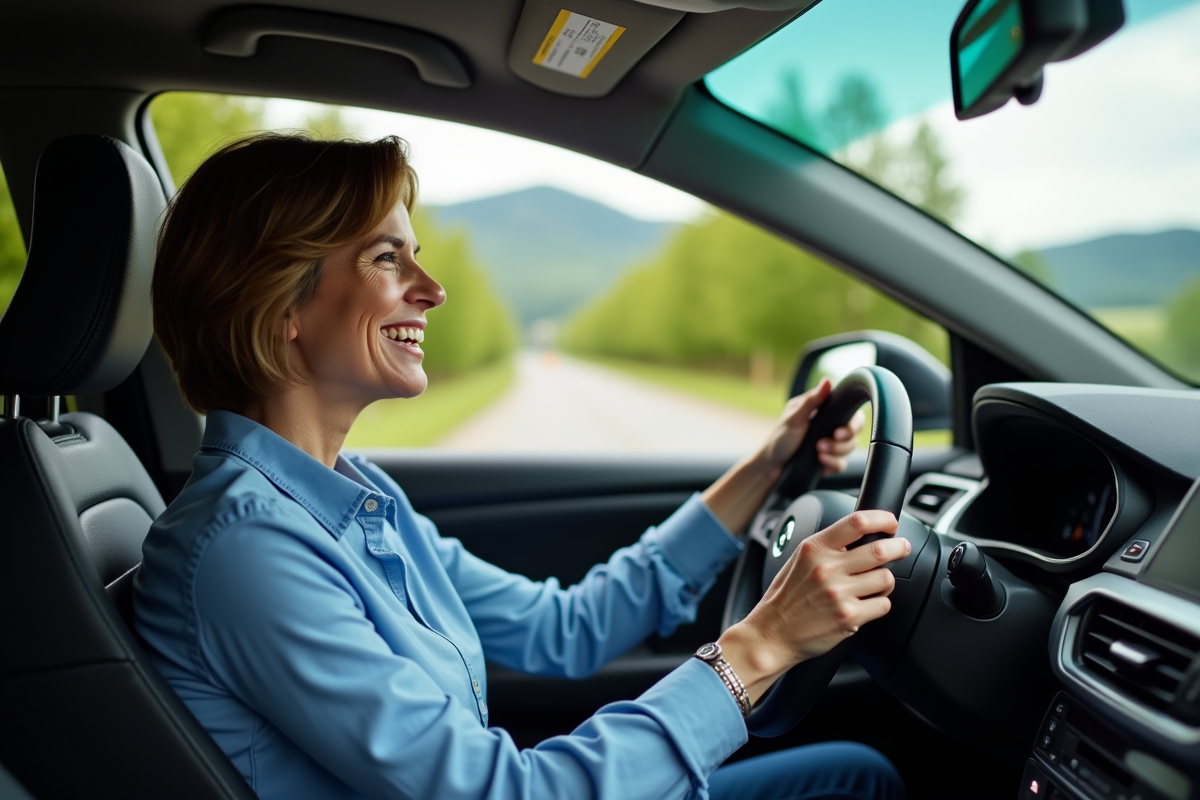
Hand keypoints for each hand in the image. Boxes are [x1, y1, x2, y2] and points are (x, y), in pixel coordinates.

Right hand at [717, 510, 907, 702]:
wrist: (772, 633)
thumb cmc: (785, 597)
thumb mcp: (799, 560)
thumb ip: (827, 546)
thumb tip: (862, 534)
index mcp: (814, 548)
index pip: (857, 523)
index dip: (882, 519)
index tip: (891, 523)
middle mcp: (827, 568)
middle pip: (880, 549)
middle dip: (899, 547)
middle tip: (901, 548)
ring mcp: (839, 593)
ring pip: (886, 578)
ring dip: (885, 581)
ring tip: (874, 584)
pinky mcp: (849, 617)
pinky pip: (883, 604)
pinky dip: (879, 604)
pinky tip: (865, 604)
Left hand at [759, 378, 864, 474]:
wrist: (771, 466)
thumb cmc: (779, 438)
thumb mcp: (794, 418)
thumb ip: (812, 401)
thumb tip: (827, 381)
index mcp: (824, 411)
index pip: (851, 413)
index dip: (852, 424)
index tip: (838, 433)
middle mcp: (830, 425)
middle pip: (854, 433)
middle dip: (842, 443)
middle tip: (821, 445)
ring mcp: (831, 443)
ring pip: (849, 449)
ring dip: (835, 454)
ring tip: (817, 454)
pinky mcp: (830, 459)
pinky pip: (842, 464)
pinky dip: (832, 465)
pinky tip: (821, 466)